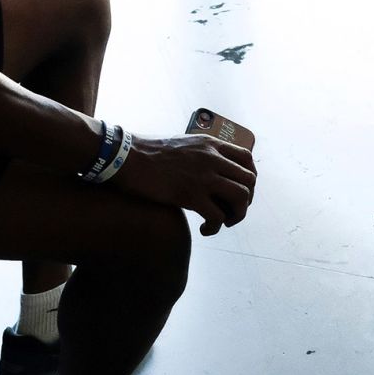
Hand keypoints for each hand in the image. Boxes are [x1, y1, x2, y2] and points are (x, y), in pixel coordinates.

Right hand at [117, 133, 257, 236]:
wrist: (123, 157)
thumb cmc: (144, 152)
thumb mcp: (180, 144)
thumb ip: (198, 154)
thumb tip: (206, 170)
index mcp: (209, 144)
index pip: (247, 159)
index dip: (249, 178)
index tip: (241, 190)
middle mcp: (212, 158)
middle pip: (249, 181)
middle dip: (246, 200)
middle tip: (231, 211)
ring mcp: (203, 176)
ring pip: (241, 198)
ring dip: (237, 215)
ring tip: (223, 223)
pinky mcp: (190, 195)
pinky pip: (218, 217)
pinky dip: (216, 228)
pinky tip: (205, 231)